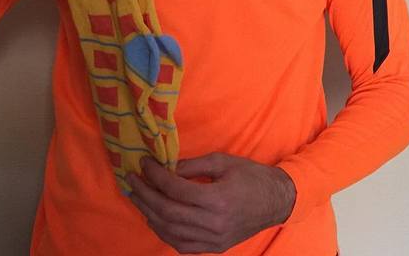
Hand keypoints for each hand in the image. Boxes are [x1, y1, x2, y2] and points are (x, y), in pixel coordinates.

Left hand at [126, 152, 295, 253]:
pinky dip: (164, 232)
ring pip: (171, 232)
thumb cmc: (250, 176)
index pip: (176, 189)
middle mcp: (214, 223)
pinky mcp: (214, 248)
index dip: (156, 176)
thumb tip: (166, 167)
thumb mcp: (223, 161)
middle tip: (132, 181)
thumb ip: (193, 166)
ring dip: (149, 215)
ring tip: (138, 198)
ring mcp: (213, 240)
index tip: (144, 164)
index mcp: (218, 198)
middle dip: (145, 195)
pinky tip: (155, 218)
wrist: (275, 201)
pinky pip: (182, 245)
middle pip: (168, 213)